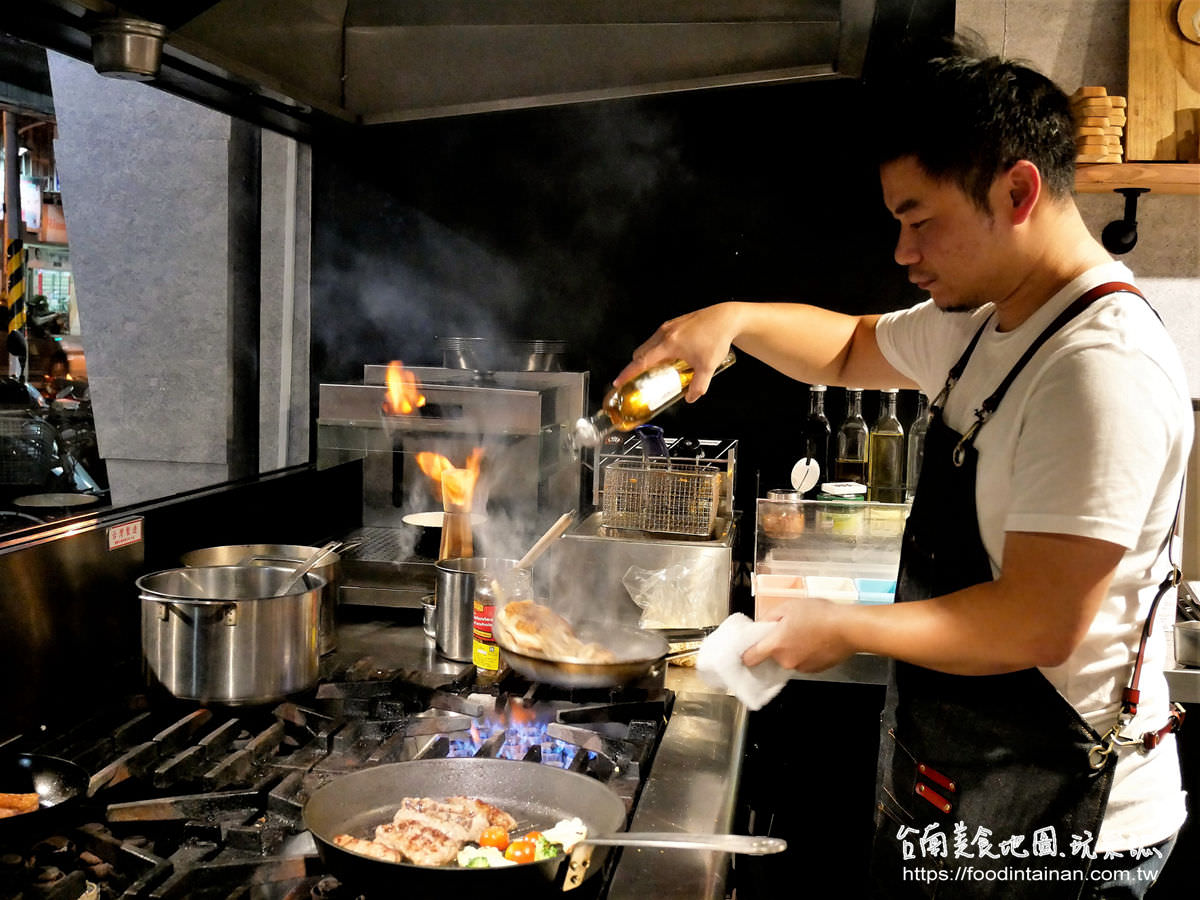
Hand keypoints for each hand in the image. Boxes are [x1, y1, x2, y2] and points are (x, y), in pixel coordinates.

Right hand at [613, 302, 742, 400]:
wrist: (726, 318)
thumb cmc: (716, 338)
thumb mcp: (708, 367)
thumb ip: (698, 386)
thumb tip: (690, 397)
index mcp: (669, 344)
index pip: (641, 361)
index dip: (628, 373)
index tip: (618, 381)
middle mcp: (665, 333)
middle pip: (641, 352)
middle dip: (637, 366)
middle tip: (642, 379)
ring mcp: (669, 326)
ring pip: (649, 344)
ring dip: (649, 357)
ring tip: (660, 368)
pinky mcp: (675, 323)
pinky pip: (659, 338)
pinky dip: (658, 348)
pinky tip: (673, 356)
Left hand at [741, 596, 855, 672]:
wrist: (848, 628)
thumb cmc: (819, 614)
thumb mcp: (788, 606)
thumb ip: (769, 617)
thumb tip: (761, 625)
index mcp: (776, 645)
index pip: (750, 658)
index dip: (746, 654)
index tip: (747, 649)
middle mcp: (786, 660)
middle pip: (772, 656)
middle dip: (776, 644)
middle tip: (787, 629)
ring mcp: (801, 668)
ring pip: (789, 659)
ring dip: (792, 649)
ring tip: (805, 632)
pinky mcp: (815, 670)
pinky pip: (803, 662)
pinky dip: (805, 654)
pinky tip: (815, 640)